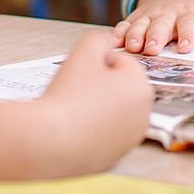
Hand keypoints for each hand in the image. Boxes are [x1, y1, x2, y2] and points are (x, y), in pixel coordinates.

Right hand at [32, 30, 152, 174]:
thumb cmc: (68, 95)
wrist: (50, 141)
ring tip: (75, 110)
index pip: (122, 62)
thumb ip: (101, 38)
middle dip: (102, 85)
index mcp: (142, 87)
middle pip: (121, 87)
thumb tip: (110, 41)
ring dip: (98, 107)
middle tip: (77, 91)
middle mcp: (144, 115)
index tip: (82, 75)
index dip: (98, 64)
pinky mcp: (116, 156)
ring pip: (114, 111)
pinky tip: (76, 128)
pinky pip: (105, 133)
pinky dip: (94, 129)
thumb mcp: (84, 50)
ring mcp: (131, 138)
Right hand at [113, 0, 193, 54]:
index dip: (187, 34)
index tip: (185, 46)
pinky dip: (119, 32)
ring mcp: (150, 16)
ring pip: (141, 25)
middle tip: (153, 48)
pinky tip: (115, 41)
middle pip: (161, 25)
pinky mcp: (135, 18)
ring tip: (134, 47)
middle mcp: (168, 14)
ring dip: (136, 35)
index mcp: (191, 13)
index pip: (190, 23)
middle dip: (156, 36)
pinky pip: (125, 24)